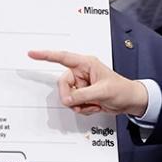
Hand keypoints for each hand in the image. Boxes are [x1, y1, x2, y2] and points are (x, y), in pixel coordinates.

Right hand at [28, 50, 147, 116]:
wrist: (130, 101)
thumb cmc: (122, 89)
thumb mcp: (102, 91)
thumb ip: (82, 95)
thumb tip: (67, 99)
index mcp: (86, 64)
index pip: (62, 58)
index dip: (46, 55)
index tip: (32, 53)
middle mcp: (82, 73)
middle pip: (63, 84)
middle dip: (71, 96)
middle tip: (82, 102)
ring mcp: (82, 85)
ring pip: (67, 96)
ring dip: (79, 104)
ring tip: (94, 103)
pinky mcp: (83, 95)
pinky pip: (74, 104)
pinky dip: (83, 108)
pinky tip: (94, 106)